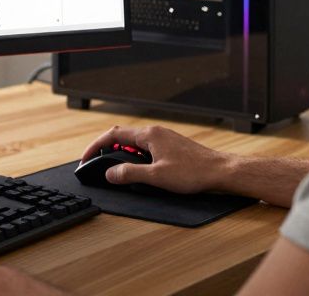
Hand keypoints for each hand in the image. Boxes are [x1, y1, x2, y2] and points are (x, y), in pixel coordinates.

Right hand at [80, 124, 231, 193]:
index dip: (95, 146)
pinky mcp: (172, 146)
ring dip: (122, 153)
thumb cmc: (193, 172)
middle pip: (122, 136)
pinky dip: (135, 156)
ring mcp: (164, 138)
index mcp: (149, 135)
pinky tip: (140, 169)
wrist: (221, 171)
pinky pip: (146, 147)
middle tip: (96, 164)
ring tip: (116, 169)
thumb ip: (130, 174)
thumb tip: (110, 173)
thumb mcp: (156, 176)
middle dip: (106, 149)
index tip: (86, 159)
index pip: (113, 135)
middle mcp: (155, 132)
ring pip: (135, 142)